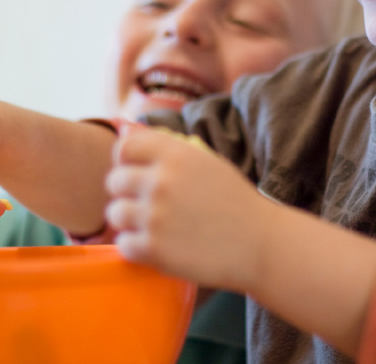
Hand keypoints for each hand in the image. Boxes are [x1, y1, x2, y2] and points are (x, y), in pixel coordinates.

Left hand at [105, 125, 273, 289]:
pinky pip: (122, 244)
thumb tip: (123, 126)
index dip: (125, 159)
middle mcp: (162, 181)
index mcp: (176, 155)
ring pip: (115, 213)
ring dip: (130, 221)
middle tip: (147, 204)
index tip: (137, 172)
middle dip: (127, 192)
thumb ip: (165, 146)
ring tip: (153, 226)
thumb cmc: (233, 201)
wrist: (260, 243)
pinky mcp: (154, 250)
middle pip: (114, 181)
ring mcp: (155, 216)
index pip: (125, 146)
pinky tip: (157, 245)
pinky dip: (136, 247)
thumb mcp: (205, 161)